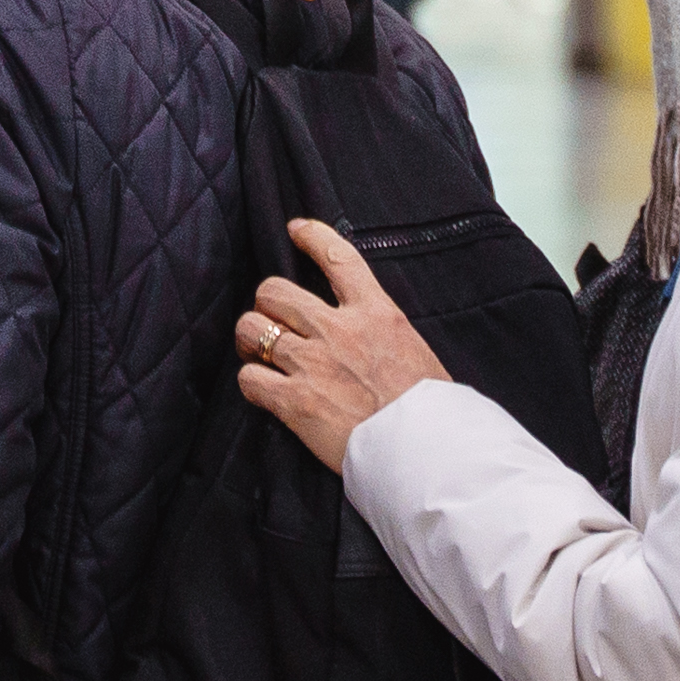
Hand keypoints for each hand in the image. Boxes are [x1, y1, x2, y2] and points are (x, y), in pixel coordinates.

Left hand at [236, 221, 450, 472]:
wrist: (427, 450)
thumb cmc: (429, 410)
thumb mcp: (415, 351)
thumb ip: (383, 334)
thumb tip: (369, 337)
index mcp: (377, 313)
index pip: (338, 257)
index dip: (311, 236)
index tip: (296, 229)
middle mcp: (339, 330)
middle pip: (274, 291)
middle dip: (266, 305)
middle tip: (271, 323)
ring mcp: (313, 363)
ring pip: (252, 329)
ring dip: (250, 341)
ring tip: (258, 354)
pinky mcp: (295, 401)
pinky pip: (249, 378)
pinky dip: (252, 383)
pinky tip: (264, 391)